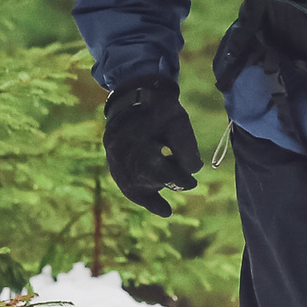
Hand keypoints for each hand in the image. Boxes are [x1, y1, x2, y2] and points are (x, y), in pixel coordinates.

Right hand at [104, 77, 200, 216]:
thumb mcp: (178, 121)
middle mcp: (120, 150)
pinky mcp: (114, 165)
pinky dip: (144, 198)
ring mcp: (113, 159)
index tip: (192, 181)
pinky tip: (164, 210)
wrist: (133, 96)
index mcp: (136, 138)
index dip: (178, 178)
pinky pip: (127, 186)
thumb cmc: (159, 108)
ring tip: (166, 202)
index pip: (158, 169)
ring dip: (152, 192)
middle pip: (145, 178)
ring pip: (133, 186)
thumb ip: (186, 147)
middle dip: (168, 182)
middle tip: (188, 183)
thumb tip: (193, 171)